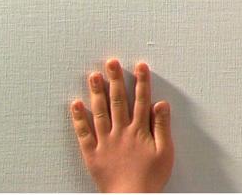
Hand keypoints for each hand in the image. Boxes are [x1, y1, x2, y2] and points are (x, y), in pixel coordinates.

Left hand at [70, 59, 173, 191]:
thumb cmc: (150, 178)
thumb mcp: (165, 152)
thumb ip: (162, 126)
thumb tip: (161, 104)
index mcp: (140, 131)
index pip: (141, 100)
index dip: (141, 82)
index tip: (139, 67)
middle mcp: (121, 132)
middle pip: (118, 101)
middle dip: (115, 80)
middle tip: (111, 63)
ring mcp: (105, 142)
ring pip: (100, 112)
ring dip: (97, 93)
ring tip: (93, 76)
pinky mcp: (93, 154)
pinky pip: (84, 133)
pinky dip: (79, 118)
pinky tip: (76, 105)